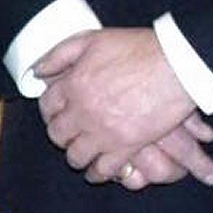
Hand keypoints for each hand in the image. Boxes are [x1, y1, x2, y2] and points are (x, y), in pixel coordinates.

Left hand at [35, 28, 212, 186]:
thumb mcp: (93, 39)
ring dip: (76, 155)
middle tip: (68, 133)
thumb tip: (38, 71)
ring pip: (76, 156)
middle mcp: (83, 111)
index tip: (55, 112)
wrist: (174, 65)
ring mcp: (103, 132)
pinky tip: (98, 170)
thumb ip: (60, 54)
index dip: (48, 110)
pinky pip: (103, 170)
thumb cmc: (137, 48)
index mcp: (73, 84)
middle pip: (58, 134)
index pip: (47, 105)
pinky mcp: (126, 147)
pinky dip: (98, 173)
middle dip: (60, 134)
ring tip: (81, 152)